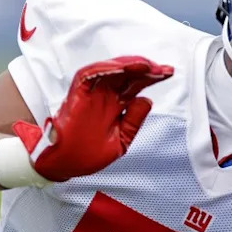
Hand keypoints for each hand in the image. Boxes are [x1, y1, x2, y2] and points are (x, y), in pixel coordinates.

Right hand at [12, 57, 173, 181]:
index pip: (137, 85)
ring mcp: (91, 94)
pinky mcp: (77, 94)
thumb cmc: (88, 154)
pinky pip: (89, 76)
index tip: (169, 73)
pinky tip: (121, 68)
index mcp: (116, 105)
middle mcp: (105, 96)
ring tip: (145, 65)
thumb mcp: (120, 142)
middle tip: (162, 68)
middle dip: (146, 69)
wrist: (63, 165)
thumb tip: (147, 100)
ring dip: (128, 65)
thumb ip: (133, 122)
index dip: (153, 77)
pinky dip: (104, 69)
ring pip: (110, 70)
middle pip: (128, 75)